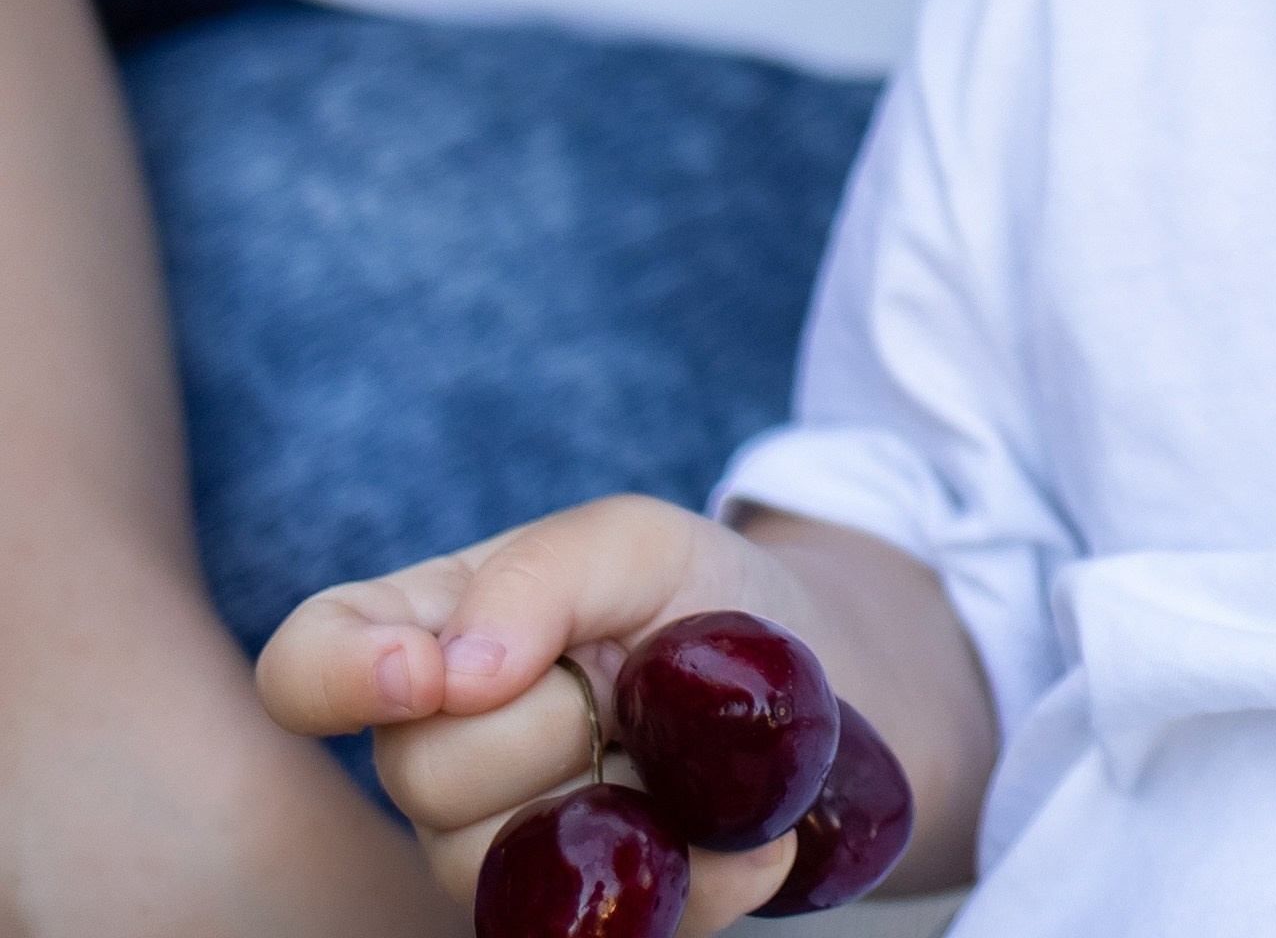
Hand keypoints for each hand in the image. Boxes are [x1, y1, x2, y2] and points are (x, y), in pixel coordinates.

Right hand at [257, 497, 826, 931]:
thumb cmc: (692, 593)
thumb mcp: (636, 539)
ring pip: (494, 862)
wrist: (807, 681)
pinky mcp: (567, 921)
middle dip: (547, 720)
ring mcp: (491, 851)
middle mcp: (433, 753)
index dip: (336, 675)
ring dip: (615, 798)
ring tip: (670, 747)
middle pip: (420, 771)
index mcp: (425, 633)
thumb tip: (459, 666)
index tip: (425, 671)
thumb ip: (544, 573)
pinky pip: (601, 928)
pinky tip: (737, 837)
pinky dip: (692, 878)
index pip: (305, 664)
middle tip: (625, 682)